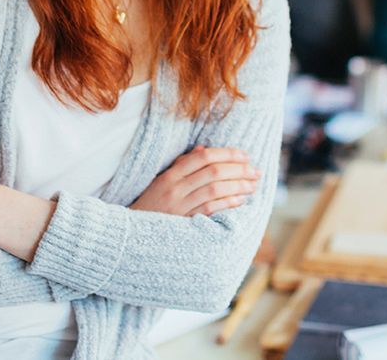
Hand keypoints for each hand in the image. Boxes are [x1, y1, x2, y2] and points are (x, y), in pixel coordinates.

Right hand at [130, 145, 260, 216]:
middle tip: (256, 171)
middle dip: (238, 170)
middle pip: (212, 172)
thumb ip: (182, 165)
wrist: (130, 236)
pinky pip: (210, 210)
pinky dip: (227, 203)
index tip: (244, 155)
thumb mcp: (161, 182)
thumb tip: (203, 149)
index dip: (226, 154)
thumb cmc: (150, 206)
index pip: (202, 157)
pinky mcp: (184, 224)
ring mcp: (179, 207)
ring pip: (214, 190)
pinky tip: (240, 200)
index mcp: (170, 175)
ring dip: (237, 186)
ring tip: (253, 185)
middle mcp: (174, 188)